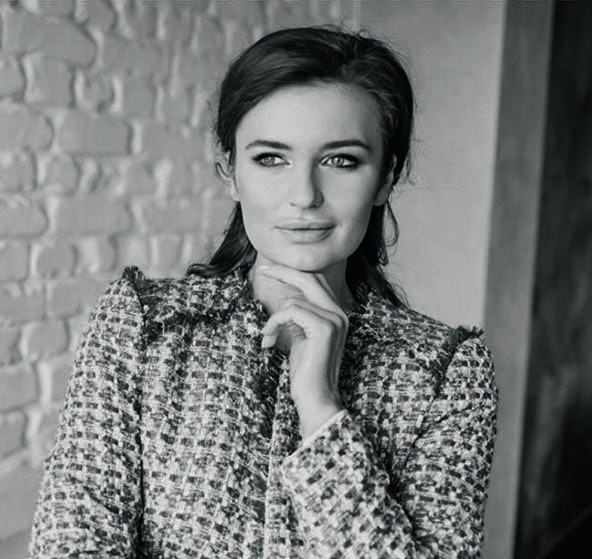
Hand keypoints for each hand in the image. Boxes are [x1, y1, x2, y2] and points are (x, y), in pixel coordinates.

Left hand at [259, 264, 346, 435]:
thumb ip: (299, 316)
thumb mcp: (301, 337)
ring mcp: (334, 320)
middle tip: (263, 270)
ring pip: (294, 301)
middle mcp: (340, 314)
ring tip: (268, 336)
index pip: (316, 281)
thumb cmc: (306, 372)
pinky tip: (269, 340)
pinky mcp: (324, 328)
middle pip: (310, 278)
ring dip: (274, 319)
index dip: (293, 272)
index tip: (270, 269)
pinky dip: (275, 323)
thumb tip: (287, 300)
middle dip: (284, 272)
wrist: (316, 398)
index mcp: (336, 315)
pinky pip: (291, 311)